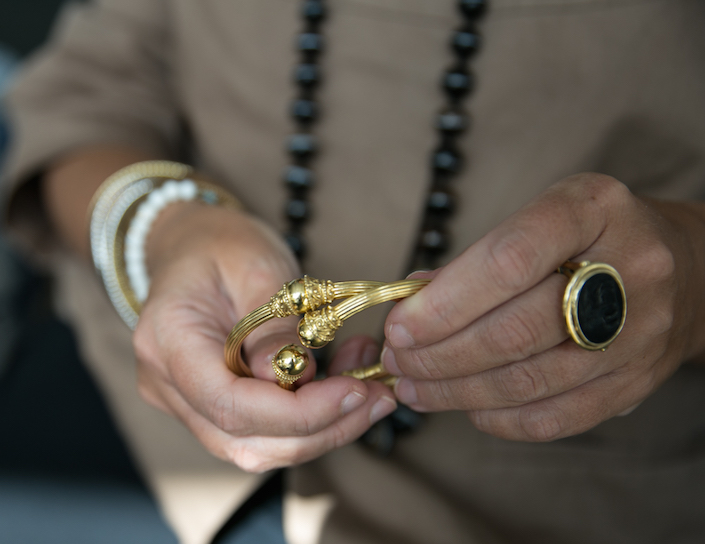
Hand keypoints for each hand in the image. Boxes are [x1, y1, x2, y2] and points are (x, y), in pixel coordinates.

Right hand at [133, 202, 396, 471]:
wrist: (193, 245)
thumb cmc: (222, 245)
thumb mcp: (257, 265)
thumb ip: (275, 325)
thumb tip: (300, 378)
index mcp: (168, 341)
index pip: (229, 403)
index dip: (297, 412)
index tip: (354, 391)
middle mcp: (168, 384)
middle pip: (245, 440)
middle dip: (321, 429)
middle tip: (377, 397)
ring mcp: (186, 401)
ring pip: (257, 447)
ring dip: (322, 429)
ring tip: (370, 390)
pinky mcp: (211, 407)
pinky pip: (262, 431)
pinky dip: (310, 419)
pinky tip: (345, 385)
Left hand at [380, 173, 704, 441]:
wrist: (687, 269)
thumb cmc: (592, 237)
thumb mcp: (541, 218)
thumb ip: (477, 259)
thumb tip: (411, 301)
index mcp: (593, 209)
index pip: (509, 260)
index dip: (444, 303)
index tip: (399, 326)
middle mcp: (628, 269)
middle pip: (516, 329)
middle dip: (440, 354)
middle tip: (398, 362)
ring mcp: (640, 332)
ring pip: (531, 380)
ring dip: (458, 391)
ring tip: (414, 388)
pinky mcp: (638, 381)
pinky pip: (558, 417)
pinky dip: (500, 419)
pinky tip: (467, 407)